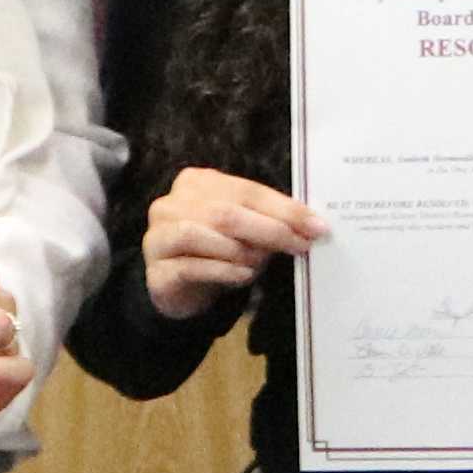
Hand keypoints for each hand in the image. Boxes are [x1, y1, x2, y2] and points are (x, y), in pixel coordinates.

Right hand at [144, 165, 321, 319]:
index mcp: (197, 182)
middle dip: (270, 229)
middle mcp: (171, 204)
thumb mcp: (245, 231)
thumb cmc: (217, 252)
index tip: (316, 225)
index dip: (284, 208)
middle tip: (301, 245)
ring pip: (201, 234)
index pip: (247, 191)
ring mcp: (158, 236)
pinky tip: (243, 275)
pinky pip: (190, 266)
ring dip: (241, 250)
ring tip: (263, 262)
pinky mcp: (156, 270)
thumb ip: (268, 221)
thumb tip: (310, 225)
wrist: (179, 289)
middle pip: (225, 212)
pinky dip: (223, 270)